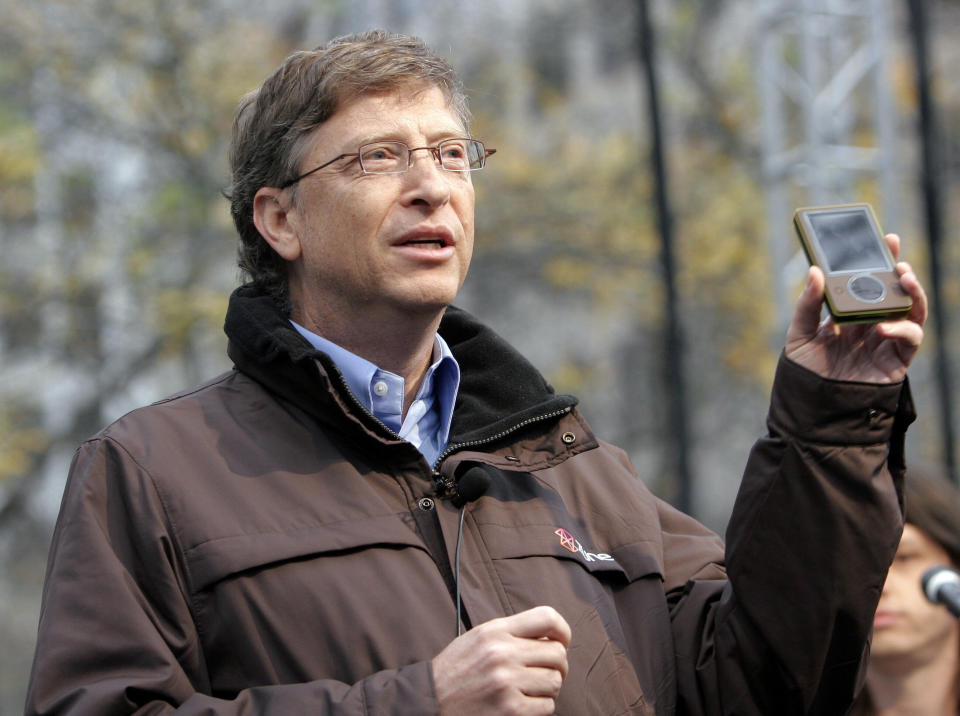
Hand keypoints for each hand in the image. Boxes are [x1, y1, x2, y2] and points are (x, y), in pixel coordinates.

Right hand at [432, 605, 570, 715]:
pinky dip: (540, 708)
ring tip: (531, 689)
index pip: (546, 617)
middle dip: (557, 666)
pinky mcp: (510, 710)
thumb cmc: (455, 671)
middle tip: (545, 673)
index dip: (563, 630)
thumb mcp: (477, 639)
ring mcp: (507, 682)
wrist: (430, 702)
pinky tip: (523, 705)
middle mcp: (502, 653)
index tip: (562, 641)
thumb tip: (548, 636)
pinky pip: (547, 706)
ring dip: (548, 688)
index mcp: (495, 631)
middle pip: (557, 653)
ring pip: (555, 681)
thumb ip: (509, 633)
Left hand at [785, 234, 926, 383]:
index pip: (868, 284)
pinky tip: (883, 325)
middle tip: (895, 250)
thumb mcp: (798, 334)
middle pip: (893, 292)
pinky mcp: (896, 361)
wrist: (812, 409)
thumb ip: (807, 305)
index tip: (882, 239)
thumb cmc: (804, 373)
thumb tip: (814, 271)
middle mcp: (871, 325)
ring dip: (912, 292)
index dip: (878, 262)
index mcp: (849, 316)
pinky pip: (910, 337)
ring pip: (911, 310)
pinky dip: (902, 327)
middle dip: (899, 268)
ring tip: (903, 276)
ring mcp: (886, 341)